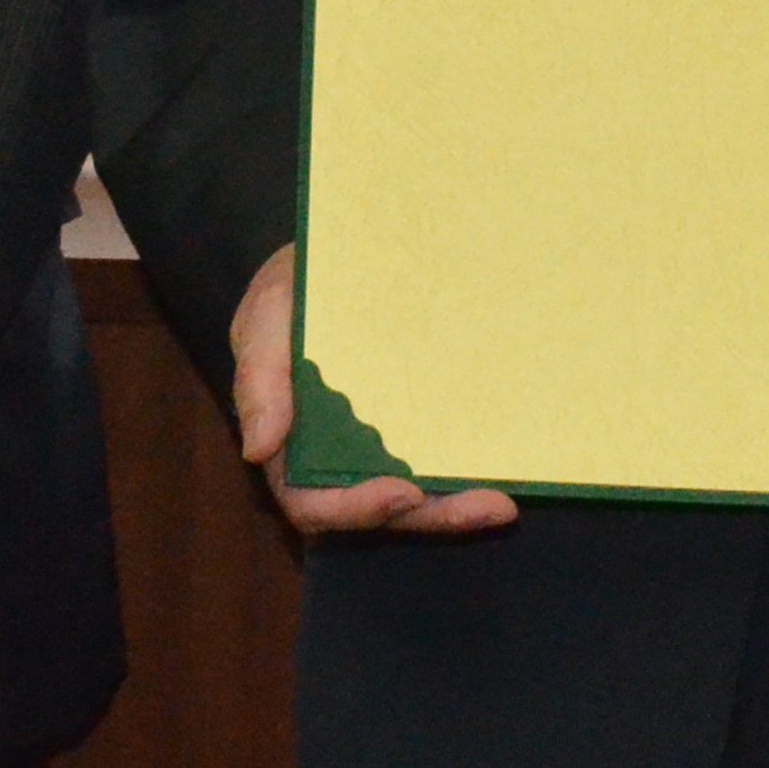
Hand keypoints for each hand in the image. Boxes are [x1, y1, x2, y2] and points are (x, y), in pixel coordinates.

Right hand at [230, 245, 516, 539]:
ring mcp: (386, 444)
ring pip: (421, 496)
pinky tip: (511, 472)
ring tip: (503, 503)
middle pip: (382, 509)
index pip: (313, 503)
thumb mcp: (267, 317)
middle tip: (486, 506)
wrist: (345, 252)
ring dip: (460, 506)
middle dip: (434, 516)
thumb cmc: (295, 289)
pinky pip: (445, 458)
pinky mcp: (423, 421)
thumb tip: (257, 450)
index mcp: (292, 446)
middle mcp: (340, 458)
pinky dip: (472, 471)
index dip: (356, 509)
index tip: (403, 493)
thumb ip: (259, 377)